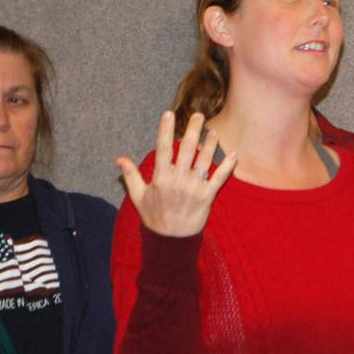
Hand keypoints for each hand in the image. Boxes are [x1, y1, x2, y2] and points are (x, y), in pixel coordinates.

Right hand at [117, 110, 236, 236]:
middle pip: (186, 150)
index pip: (162, 149)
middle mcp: (178, 180)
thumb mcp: (138, 196)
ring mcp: (194, 188)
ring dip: (210, 145)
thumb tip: (119, 159)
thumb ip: (131, 175)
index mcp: (161, 178)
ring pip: (204, 161)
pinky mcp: (207, 196)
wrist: (171, 239)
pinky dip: (228, 167)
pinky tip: (234, 154)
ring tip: (214, 132)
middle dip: (192, 130)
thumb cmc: (154, 215)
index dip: (165, 130)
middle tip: (198, 115)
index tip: (169, 114)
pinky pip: (219, 178)